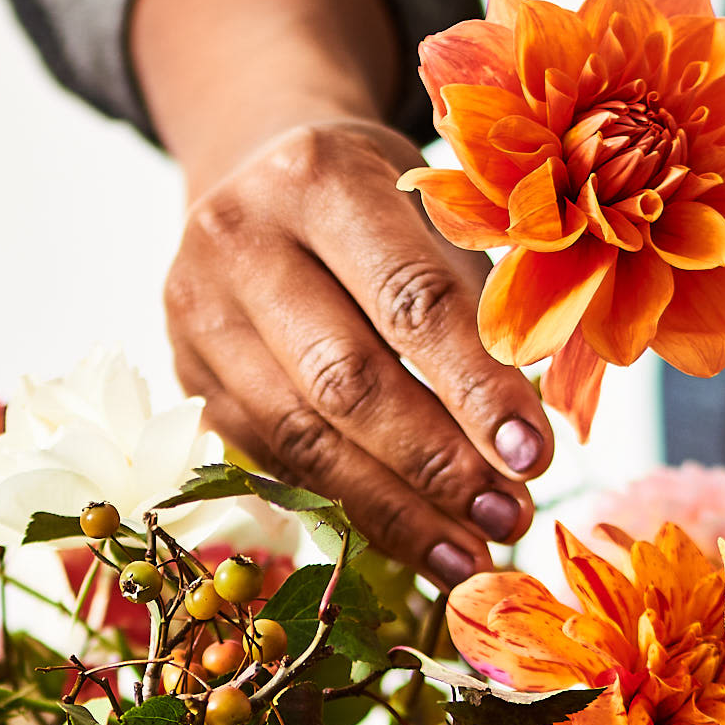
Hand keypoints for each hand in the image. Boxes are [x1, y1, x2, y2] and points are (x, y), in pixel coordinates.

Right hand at [164, 116, 544, 584]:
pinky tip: (417, 541)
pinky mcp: (188, 377)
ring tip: (472, 553)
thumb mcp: (433, 212)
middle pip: (346, 379)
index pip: (409, 301)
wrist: (253, 171)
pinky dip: (353, 509)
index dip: (476, 389)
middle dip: (437, 463)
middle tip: (510, 516)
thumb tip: (526, 437)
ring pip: (303, 437)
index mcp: (318, 177)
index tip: (536, 456)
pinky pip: (278, 460)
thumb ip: (479, 306)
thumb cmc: (373, 199)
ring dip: (397, 510)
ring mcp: (198, 313)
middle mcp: (240, 240)